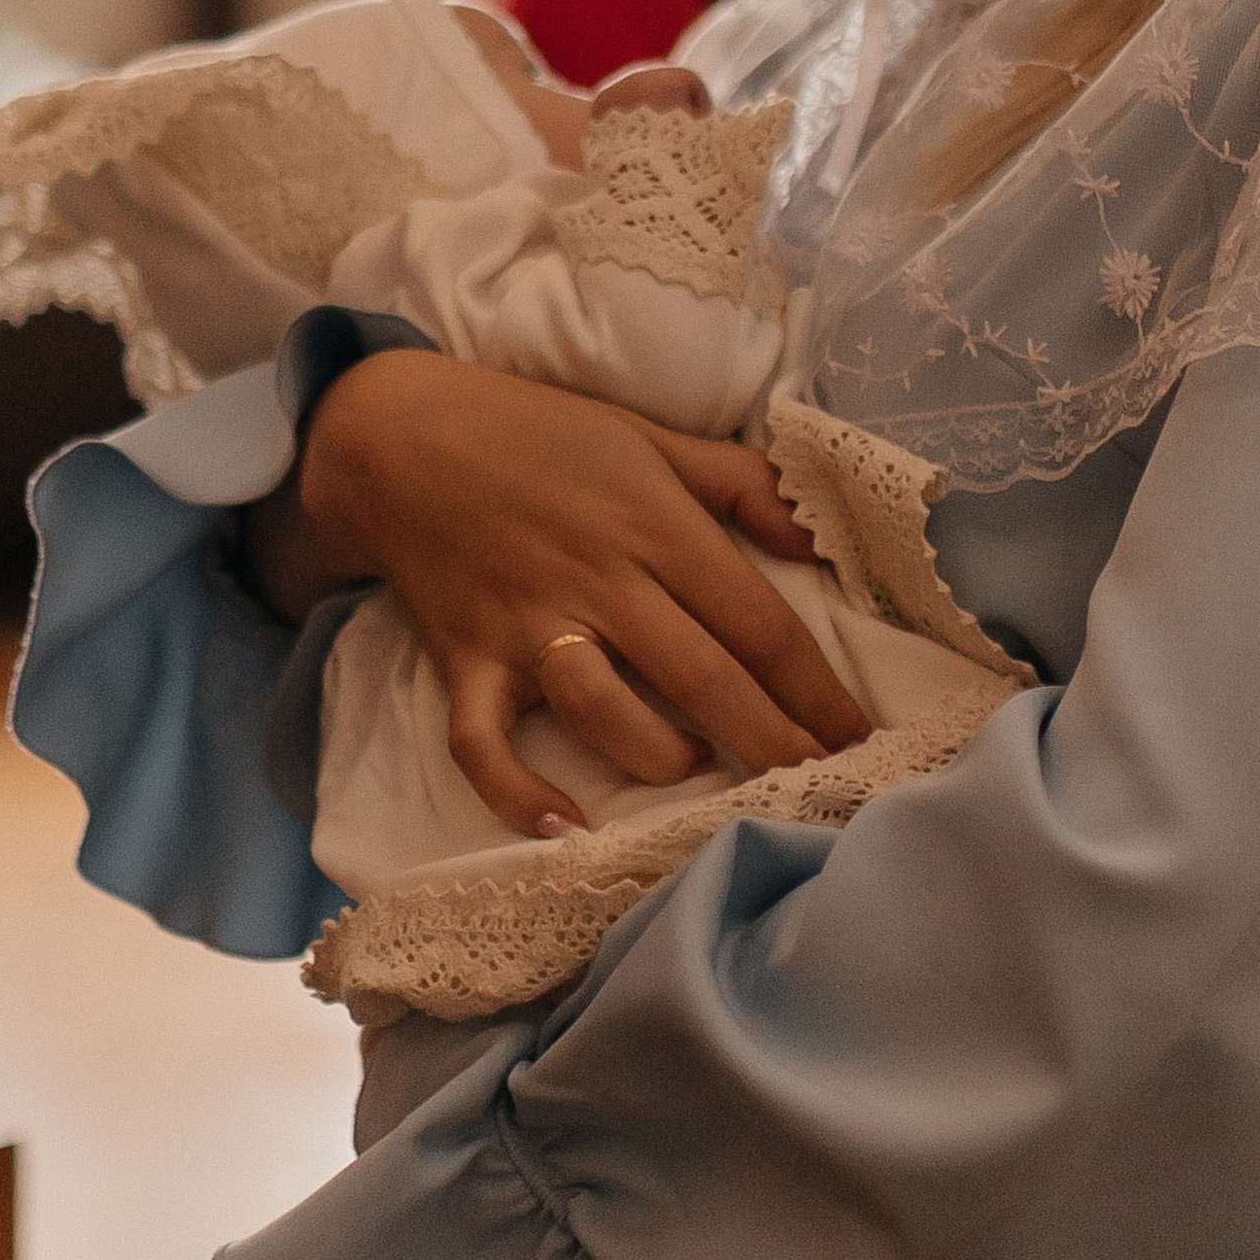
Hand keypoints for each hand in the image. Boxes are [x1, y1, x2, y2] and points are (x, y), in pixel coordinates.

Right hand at [300, 353, 868, 835]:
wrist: (398, 432)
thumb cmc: (537, 434)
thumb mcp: (648, 437)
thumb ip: (738, 483)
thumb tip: (817, 536)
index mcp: (653, 524)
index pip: (758, 623)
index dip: (817, 689)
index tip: (861, 736)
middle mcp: (597, 580)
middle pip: (703, 680)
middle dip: (773, 742)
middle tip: (822, 786)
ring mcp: (526, 625)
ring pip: (604, 713)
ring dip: (662, 755)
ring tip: (697, 764)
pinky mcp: (465, 658)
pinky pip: (483, 744)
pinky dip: (518, 793)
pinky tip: (566, 827)